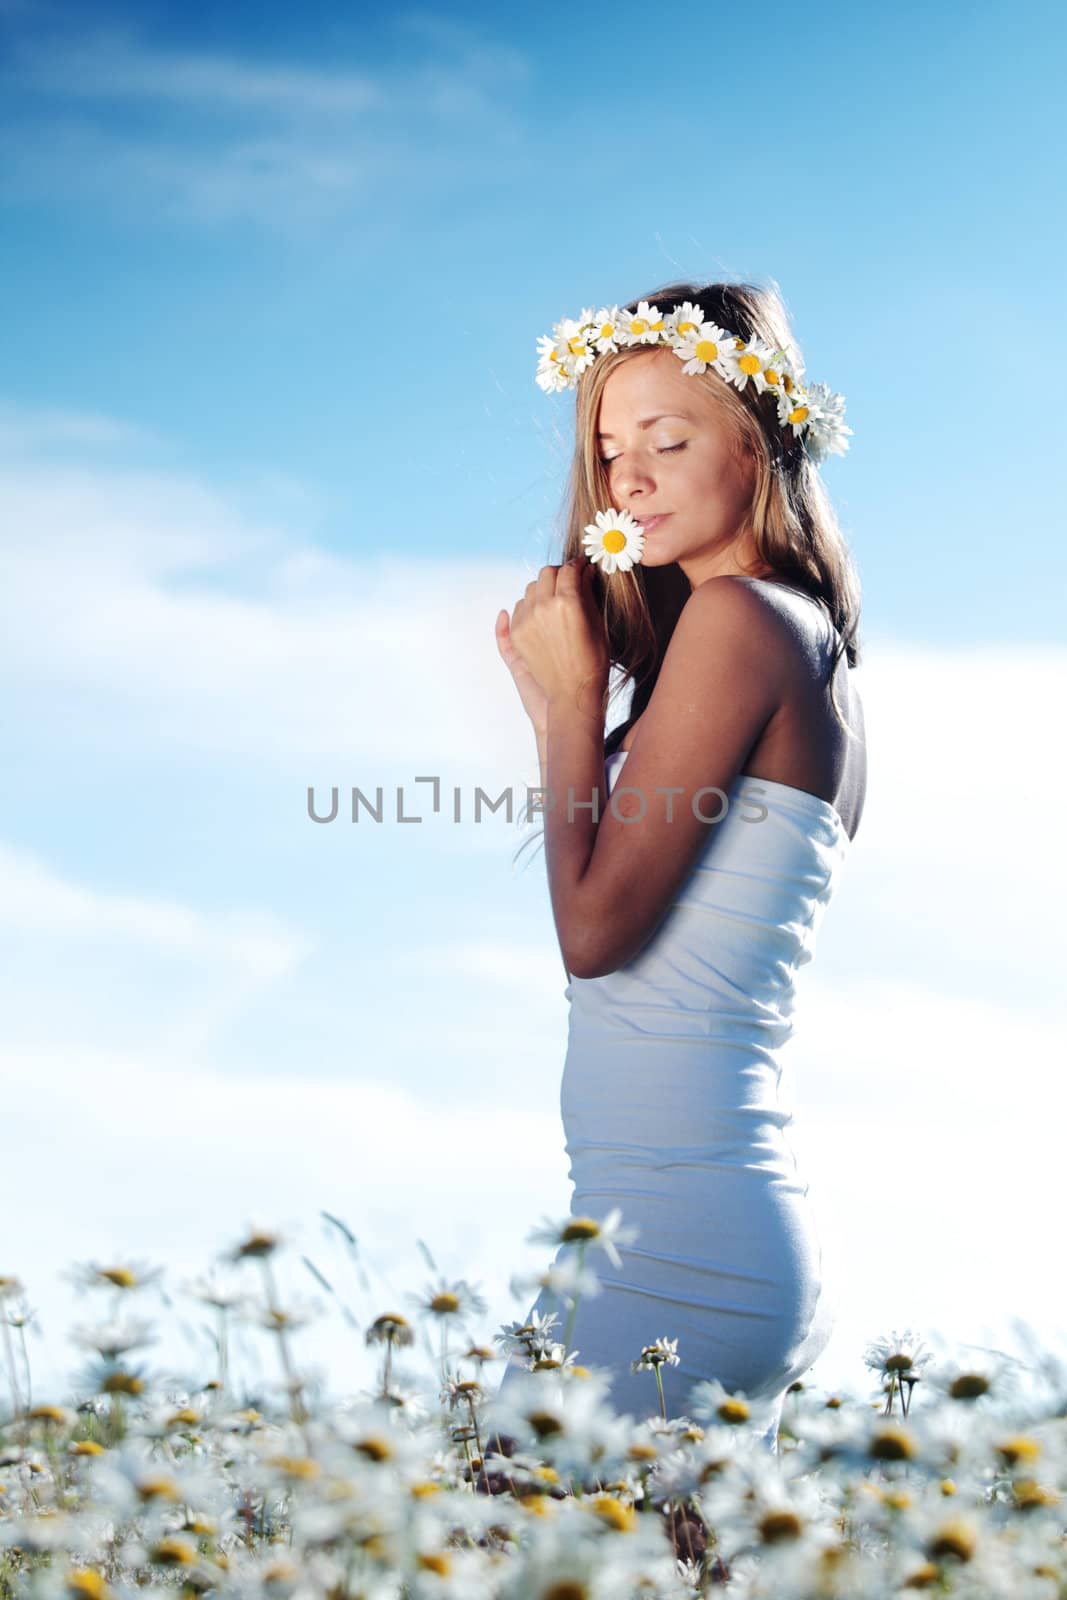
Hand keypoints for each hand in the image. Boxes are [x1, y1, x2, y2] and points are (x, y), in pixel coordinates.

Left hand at [501, 558, 608, 722]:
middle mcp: (543, 608)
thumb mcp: (597, 625)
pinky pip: (518, 607)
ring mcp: (525, 621)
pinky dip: (529, 606)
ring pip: (530, 588)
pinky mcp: (516, 634)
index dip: (578, 566)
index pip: (569, 569)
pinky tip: (540, 612)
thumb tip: (584, 573)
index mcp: (567, 602)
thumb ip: (588, 594)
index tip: (582, 568)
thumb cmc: (592, 662)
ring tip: (556, 601)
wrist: (572, 695)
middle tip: (569, 583)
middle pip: (546, 574)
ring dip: (543, 589)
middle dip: (559, 574)